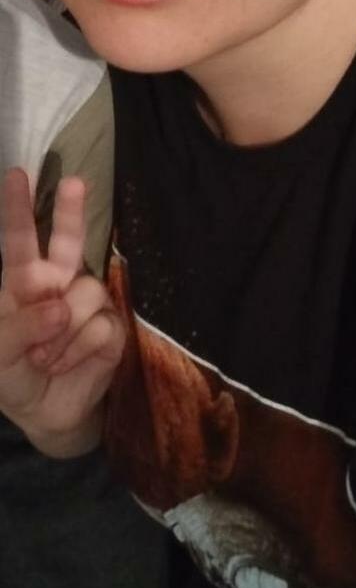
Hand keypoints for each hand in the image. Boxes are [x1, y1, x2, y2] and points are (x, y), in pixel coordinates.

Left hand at [0, 167, 123, 456]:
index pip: (19, 241)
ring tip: (45, 357)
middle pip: (68, 240)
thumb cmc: (13, 373)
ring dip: (60, 333)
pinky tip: (68, 363)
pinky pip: (100, 327)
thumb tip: (60, 306)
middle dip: (71, 211)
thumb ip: (19, 326)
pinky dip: (77, 350)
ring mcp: (88, 302)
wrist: (45, 412)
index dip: (19, 209)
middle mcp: (59, 282)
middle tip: (75, 182)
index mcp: (23, 281)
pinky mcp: (112, 327)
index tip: (18, 175)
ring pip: (85, 294)